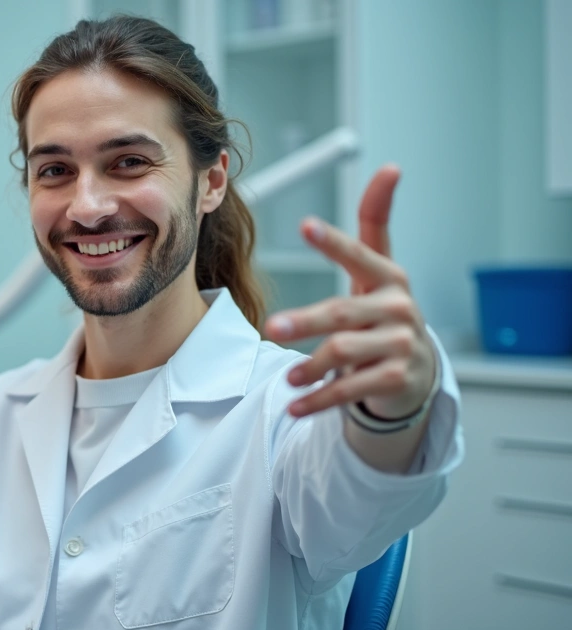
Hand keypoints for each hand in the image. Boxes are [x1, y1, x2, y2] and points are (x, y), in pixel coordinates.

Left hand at [264, 165, 436, 419]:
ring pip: (344, 353)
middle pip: (342, 314)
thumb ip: (377, 221)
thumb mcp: (379, 268)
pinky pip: (351, 389)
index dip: (333, 242)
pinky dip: (320, 399)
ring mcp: (401, 345)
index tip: (306, 225)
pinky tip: (296, 404)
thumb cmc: (385, 311)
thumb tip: (390, 167)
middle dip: (305, 321)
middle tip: (271, 328)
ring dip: (310, 368)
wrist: (416, 371)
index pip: (359, 254)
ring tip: (288, 378)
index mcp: (388, 277)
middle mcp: (398, 308)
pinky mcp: (397, 379)